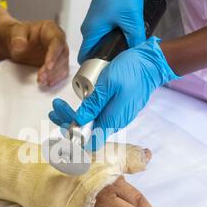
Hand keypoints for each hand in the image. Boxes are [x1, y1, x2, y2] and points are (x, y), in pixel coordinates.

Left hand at [9, 20, 68, 85]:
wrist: (16, 43)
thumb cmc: (18, 35)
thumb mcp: (15, 33)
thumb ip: (18, 38)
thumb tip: (20, 44)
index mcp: (50, 29)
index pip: (57, 41)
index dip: (54, 54)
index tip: (48, 65)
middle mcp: (57, 40)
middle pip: (62, 55)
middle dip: (53, 68)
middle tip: (42, 77)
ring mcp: (59, 53)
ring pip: (63, 65)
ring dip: (54, 75)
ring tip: (42, 81)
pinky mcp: (57, 63)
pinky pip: (61, 72)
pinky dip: (55, 78)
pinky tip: (48, 82)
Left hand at [50, 37, 178, 149]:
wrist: (152, 64)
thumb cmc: (132, 71)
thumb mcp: (108, 84)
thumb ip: (93, 104)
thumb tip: (78, 121)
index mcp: (112, 120)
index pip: (90, 143)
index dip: (74, 138)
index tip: (62, 124)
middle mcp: (115, 123)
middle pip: (88, 132)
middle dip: (68, 121)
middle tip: (55, 107)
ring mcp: (117, 117)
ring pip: (92, 123)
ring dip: (74, 115)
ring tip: (58, 105)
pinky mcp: (117, 110)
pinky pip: (99, 116)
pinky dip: (86, 111)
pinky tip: (78, 104)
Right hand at [78, 0, 145, 63]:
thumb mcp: (132, 20)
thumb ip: (135, 40)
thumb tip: (137, 54)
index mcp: (91, 32)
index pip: (84, 58)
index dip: (91, 68)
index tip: (102, 75)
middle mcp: (89, 28)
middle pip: (93, 51)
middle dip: (103, 60)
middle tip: (117, 67)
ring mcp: (94, 22)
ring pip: (99, 42)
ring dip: (109, 48)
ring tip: (122, 54)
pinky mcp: (100, 16)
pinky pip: (103, 33)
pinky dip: (111, 38)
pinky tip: (123, 39)